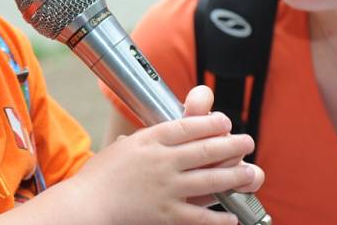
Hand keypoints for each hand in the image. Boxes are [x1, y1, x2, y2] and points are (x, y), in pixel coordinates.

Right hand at [67, 86, 262, 224]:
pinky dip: (219, 218)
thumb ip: (140, 141)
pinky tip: (232, 216)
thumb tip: (151, 135)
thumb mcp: (120, 148)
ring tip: (251, 173)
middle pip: (204, 149)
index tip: (224, 121)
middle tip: (247, 141)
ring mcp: (166, 188)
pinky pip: (200, 216)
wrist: (86, 204)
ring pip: (210, 180)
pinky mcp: (166, 214)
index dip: (209, 122)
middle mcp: (161, 162)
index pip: (186, 127)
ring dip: (235, 176)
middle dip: (231, 144)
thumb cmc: (98, 177)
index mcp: (148, 141)